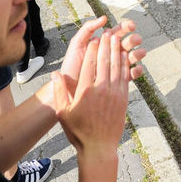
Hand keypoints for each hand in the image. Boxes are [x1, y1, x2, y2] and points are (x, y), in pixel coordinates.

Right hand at [51, 31, 129, 156]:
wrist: (99, 147)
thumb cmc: (78, 131)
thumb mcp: (63, 112)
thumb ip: (60, 91)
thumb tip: (56, 73)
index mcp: (85, 91)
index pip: (89, 64)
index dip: (92, 50)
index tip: (93, 39)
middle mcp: (101, 90)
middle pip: (104, 61)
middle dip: (106, 45)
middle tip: (107, 34)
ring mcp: (114, 94)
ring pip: (116, 66)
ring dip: (116, 51)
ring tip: (116, 40)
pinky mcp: (123, 99)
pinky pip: (124, 77)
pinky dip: (124, 64)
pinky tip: (124, 56)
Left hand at [60, 17, 144, 82]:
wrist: (69, 88)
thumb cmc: (71, 66)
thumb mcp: (77, 43)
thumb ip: (88, 28)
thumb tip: (104, 18)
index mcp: (103, 43)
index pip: (117, 32)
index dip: (126, 27)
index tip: (131, 26)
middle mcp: (110, 53)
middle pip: (126, 44)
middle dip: (133, 40)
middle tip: (136, 39)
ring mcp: (114, 67)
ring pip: (130, 58)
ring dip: (137, 54)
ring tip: (140, 53)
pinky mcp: (117, 81)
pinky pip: (130, 75)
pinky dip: (136, 71)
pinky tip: (137, 68)